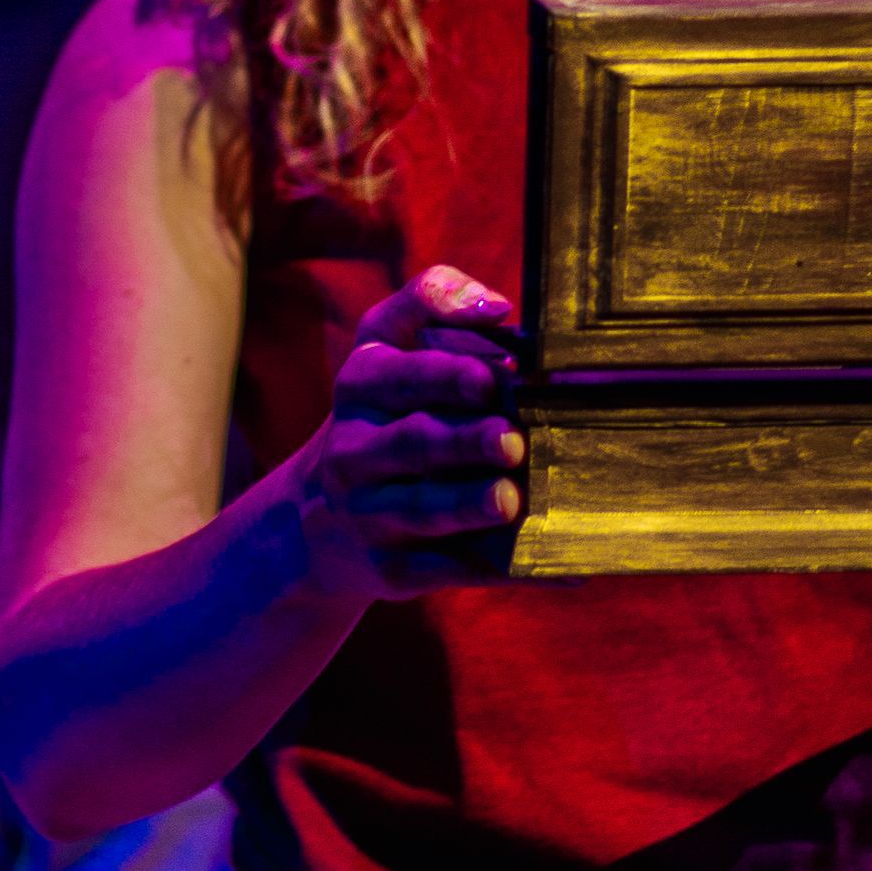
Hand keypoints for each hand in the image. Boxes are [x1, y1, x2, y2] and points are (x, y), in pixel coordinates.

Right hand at [301, 265, 524, 597]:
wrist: (319, 521)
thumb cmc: (385, 411)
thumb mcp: (386, 345)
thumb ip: (430, 300)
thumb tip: (494, 305)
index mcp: (360, 386)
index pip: (398, 375)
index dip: (448, 374)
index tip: (501, 374)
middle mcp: (354, 451)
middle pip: (412, 443)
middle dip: (462, 441)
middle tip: (510, 438)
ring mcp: (368, 514)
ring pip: (420, 510)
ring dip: (467, 505)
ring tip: (509, 498)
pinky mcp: (390, 570)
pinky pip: (442, 570)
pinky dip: (494, 569)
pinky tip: (551, 564)